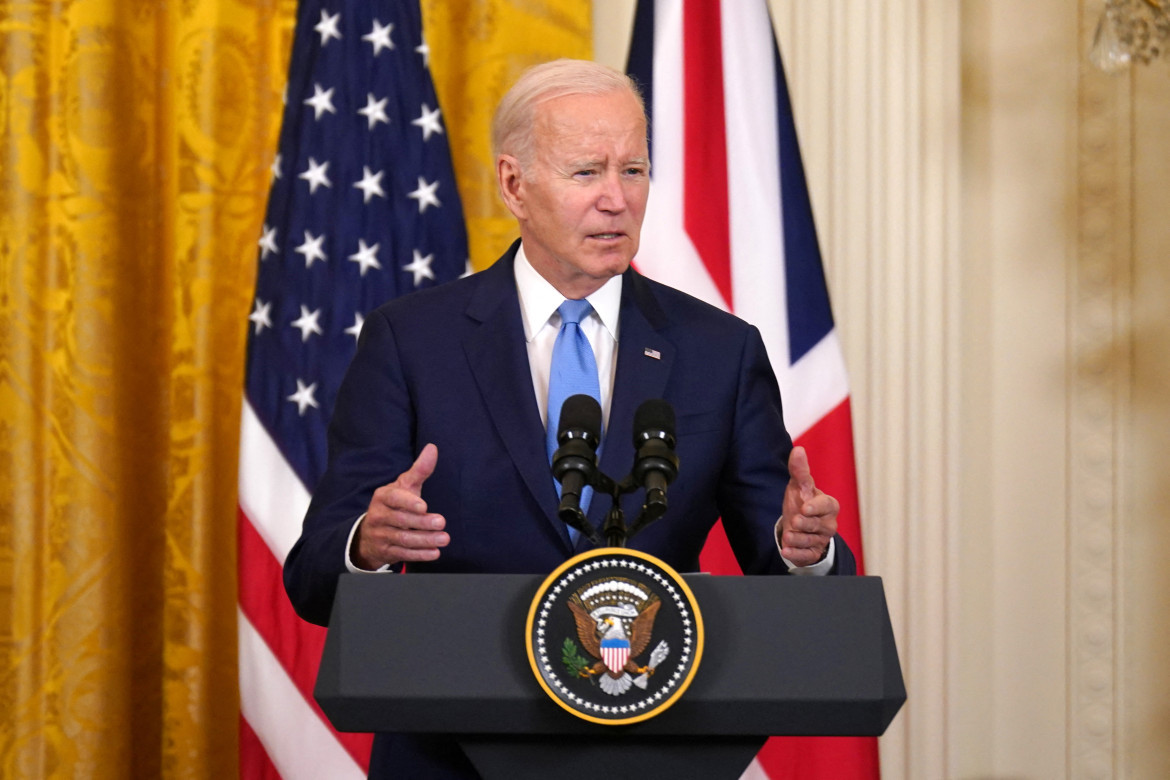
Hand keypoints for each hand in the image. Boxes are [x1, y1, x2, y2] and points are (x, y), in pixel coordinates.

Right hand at [353, 444, 447, 568]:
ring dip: (425, 540)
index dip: (408, 502)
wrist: (369, 534)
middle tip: (441, 523)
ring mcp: (380, 535)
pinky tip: (434, 553)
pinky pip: (403, 554)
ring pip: (403, 539)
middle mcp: (378, 516)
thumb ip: (419, 470)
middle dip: (422, 523)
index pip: (394, 498)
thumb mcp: (404, 486)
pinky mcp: (385, 551)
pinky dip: (419, 554)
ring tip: (444, 539)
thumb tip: (432, 448)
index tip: (424, 506)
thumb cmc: (394, 505)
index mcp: (383, 497)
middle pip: (401, 520)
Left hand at [777, 446, 838, 566]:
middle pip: (818, 525)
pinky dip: (796, 554)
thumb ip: (799, 470)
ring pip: (811, 541)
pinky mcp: (813, 552)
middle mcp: (828, 523)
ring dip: (798, 538)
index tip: (805, 507)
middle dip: (805, 523)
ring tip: (788, 536)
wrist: (799, 525)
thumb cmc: (802, 501)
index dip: (816, 507)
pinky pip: (806, 555)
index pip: (827, 505)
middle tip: (795, 521)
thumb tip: (798, 450)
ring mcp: (822, 539)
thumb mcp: (799, 486)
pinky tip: (786, 551)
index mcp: (828, 505)